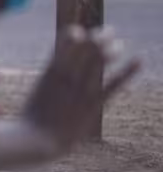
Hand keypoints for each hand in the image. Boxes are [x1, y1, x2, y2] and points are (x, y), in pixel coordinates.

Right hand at [23, 25, 141, 152]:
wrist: (36, 140)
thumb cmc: (32, 119)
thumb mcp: (36, 92)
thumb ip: (47, 79)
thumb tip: (52, 68)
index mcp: (50, 71)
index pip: (66, 43)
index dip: (75, 34)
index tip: (81, 32)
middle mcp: (67, 76)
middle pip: (87, 49)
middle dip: (100, 38)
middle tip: (110, 31)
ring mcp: (81, 89)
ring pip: (99, 61)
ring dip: (112, 49)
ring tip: (119, 43)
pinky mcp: (93, 104)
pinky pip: (113, 84)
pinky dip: (127, 72)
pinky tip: (139, 61)